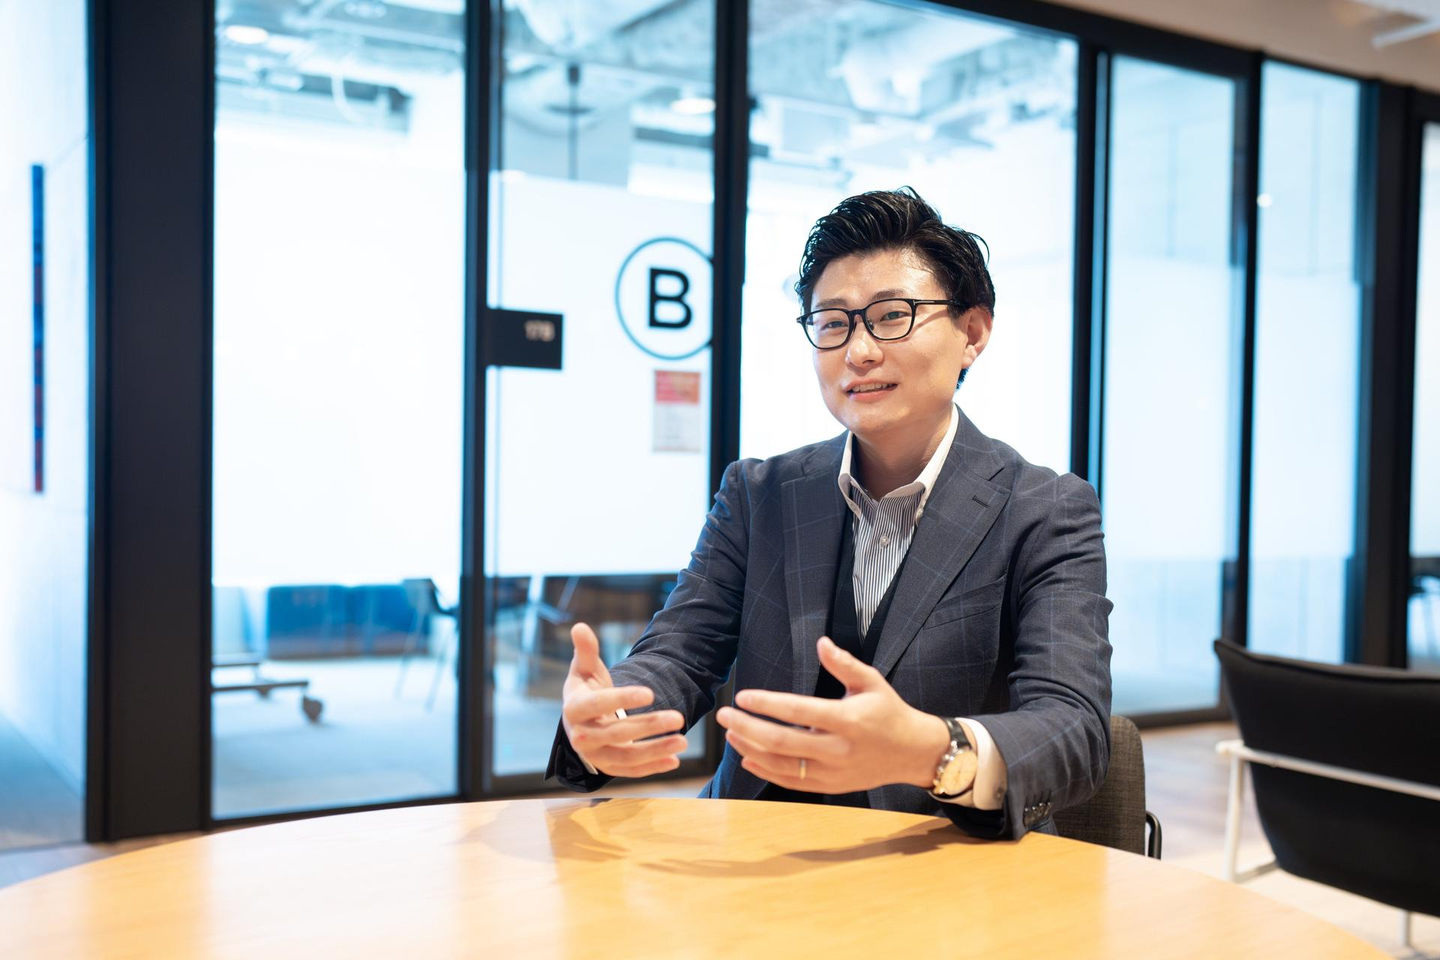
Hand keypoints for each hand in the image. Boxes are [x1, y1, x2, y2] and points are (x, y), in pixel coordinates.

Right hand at [561, 622, 687, 777]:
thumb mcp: (584, 670)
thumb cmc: (586, 689)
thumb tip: (579, 626)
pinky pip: (630, 771)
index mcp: (574, 708)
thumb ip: (586, 650)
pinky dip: (652, 768)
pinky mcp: (607, 768)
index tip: (651, 693)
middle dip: (649, 725)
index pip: (598, 704)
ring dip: (655, 751)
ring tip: (683, 741)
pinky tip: (674, 760)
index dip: (623, 699)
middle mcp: (580, 736)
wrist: (580, 721)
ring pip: (625, 757)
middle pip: (617, 733)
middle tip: (679, 717)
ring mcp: (594, 755)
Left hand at [715, 636, 949, 793]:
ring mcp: (833, 772)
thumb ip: (844, 664)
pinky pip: (792, 782)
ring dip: (751, 749)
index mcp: (847, 720)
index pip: (797, 711)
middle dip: (747, 727)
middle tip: (724, 715)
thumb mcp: (872, 682)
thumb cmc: (889, 711)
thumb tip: (821, 642)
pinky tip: (748, 758)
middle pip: (781, 742)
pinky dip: (766, 771)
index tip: (742, 696)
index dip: (766, 704)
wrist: (912, 753)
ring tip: (731, 734)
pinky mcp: (831, 786)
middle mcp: (838, 749)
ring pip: (782, 765)